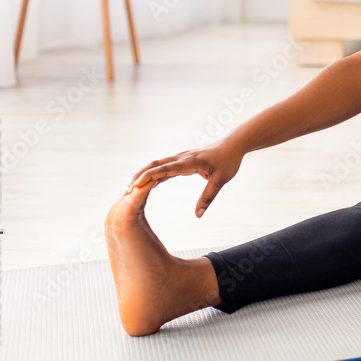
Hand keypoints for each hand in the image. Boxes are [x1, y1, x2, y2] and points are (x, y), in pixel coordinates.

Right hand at [128, 140, 243, 217]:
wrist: (233, 145)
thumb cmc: (228, 162)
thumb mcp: (221, 180)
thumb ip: (208, 197)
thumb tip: (198, 215)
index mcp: (190, 162)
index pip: (165, 168)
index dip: (149, 176)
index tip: (135, 185)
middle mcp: (182, 158)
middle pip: (156, 165)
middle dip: (140, 176)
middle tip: (127, 191)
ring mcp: (181, 158)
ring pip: (158, 164)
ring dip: (144, 174)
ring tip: (131, 189)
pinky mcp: (183, 160)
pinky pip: (165, 166)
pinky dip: (154, 174)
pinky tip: (148, 184)